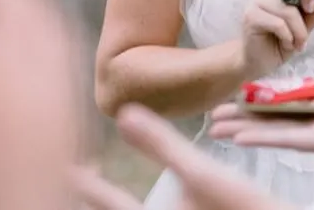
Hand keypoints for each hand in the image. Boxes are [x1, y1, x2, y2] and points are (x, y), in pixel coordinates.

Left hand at [72, 104, 291, 209]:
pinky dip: (140, 208)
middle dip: (97, 198)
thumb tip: (123, 112)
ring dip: (120, 205)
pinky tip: (161, 202)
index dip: (86, 184)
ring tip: (107, 192)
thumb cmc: (244, 208)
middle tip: (79, 176)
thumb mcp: (201, 173)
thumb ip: (160, 144)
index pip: (107, 202)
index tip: (69, 166)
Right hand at [241, 0, 313, 78]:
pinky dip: (288, 37)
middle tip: (311, 11)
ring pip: (289, 10)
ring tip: (298, 44)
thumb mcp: (304, 27)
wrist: (258, 62)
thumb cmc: (280, 41)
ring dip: (300, 31)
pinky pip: (278, 23)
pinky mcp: (251, 17)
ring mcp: (256, 0)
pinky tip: (287, 44)